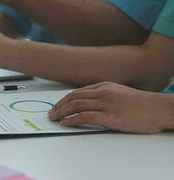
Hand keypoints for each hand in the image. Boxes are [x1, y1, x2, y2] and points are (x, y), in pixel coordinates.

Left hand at [48, 82, 173, 133]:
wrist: (159, 108)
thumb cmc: (141, 104)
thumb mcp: (119, 94)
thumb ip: (104, 96)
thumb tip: (89, 104)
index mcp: (104, 86)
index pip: (77, 92)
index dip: (64, 100)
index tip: (56, 106)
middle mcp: (102, 92)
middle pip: (73, 97)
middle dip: (59, 106)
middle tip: (51, 114)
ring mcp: (105, 104)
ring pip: (76, 105)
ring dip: (61, 112)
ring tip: (54, 119)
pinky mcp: (110, 116)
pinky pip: (85, 117)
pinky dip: (72, 119)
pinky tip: (65, 123)